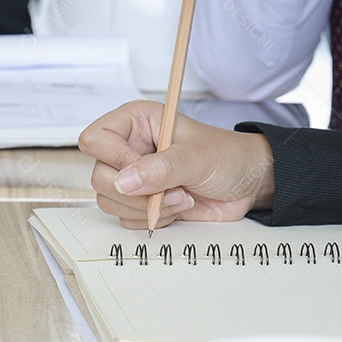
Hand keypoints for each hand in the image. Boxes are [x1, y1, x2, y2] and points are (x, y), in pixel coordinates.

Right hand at [80, 100, 274, 229]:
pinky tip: (178, 206)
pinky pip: (126, 218)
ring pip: (110, 201)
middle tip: (173, 189)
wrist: (247, 184)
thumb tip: (126, 182)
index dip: (115, 160)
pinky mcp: (141, 201)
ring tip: (182, 197)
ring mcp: (134, 177)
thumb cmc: (226, 157)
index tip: (144, 171)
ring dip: (148, 208)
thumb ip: (161, 168)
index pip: (95, 139)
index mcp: (135, 123)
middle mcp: (129, 148)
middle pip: (99, 177)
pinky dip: (153, 219)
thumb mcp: (196, 157)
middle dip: (137, 192)